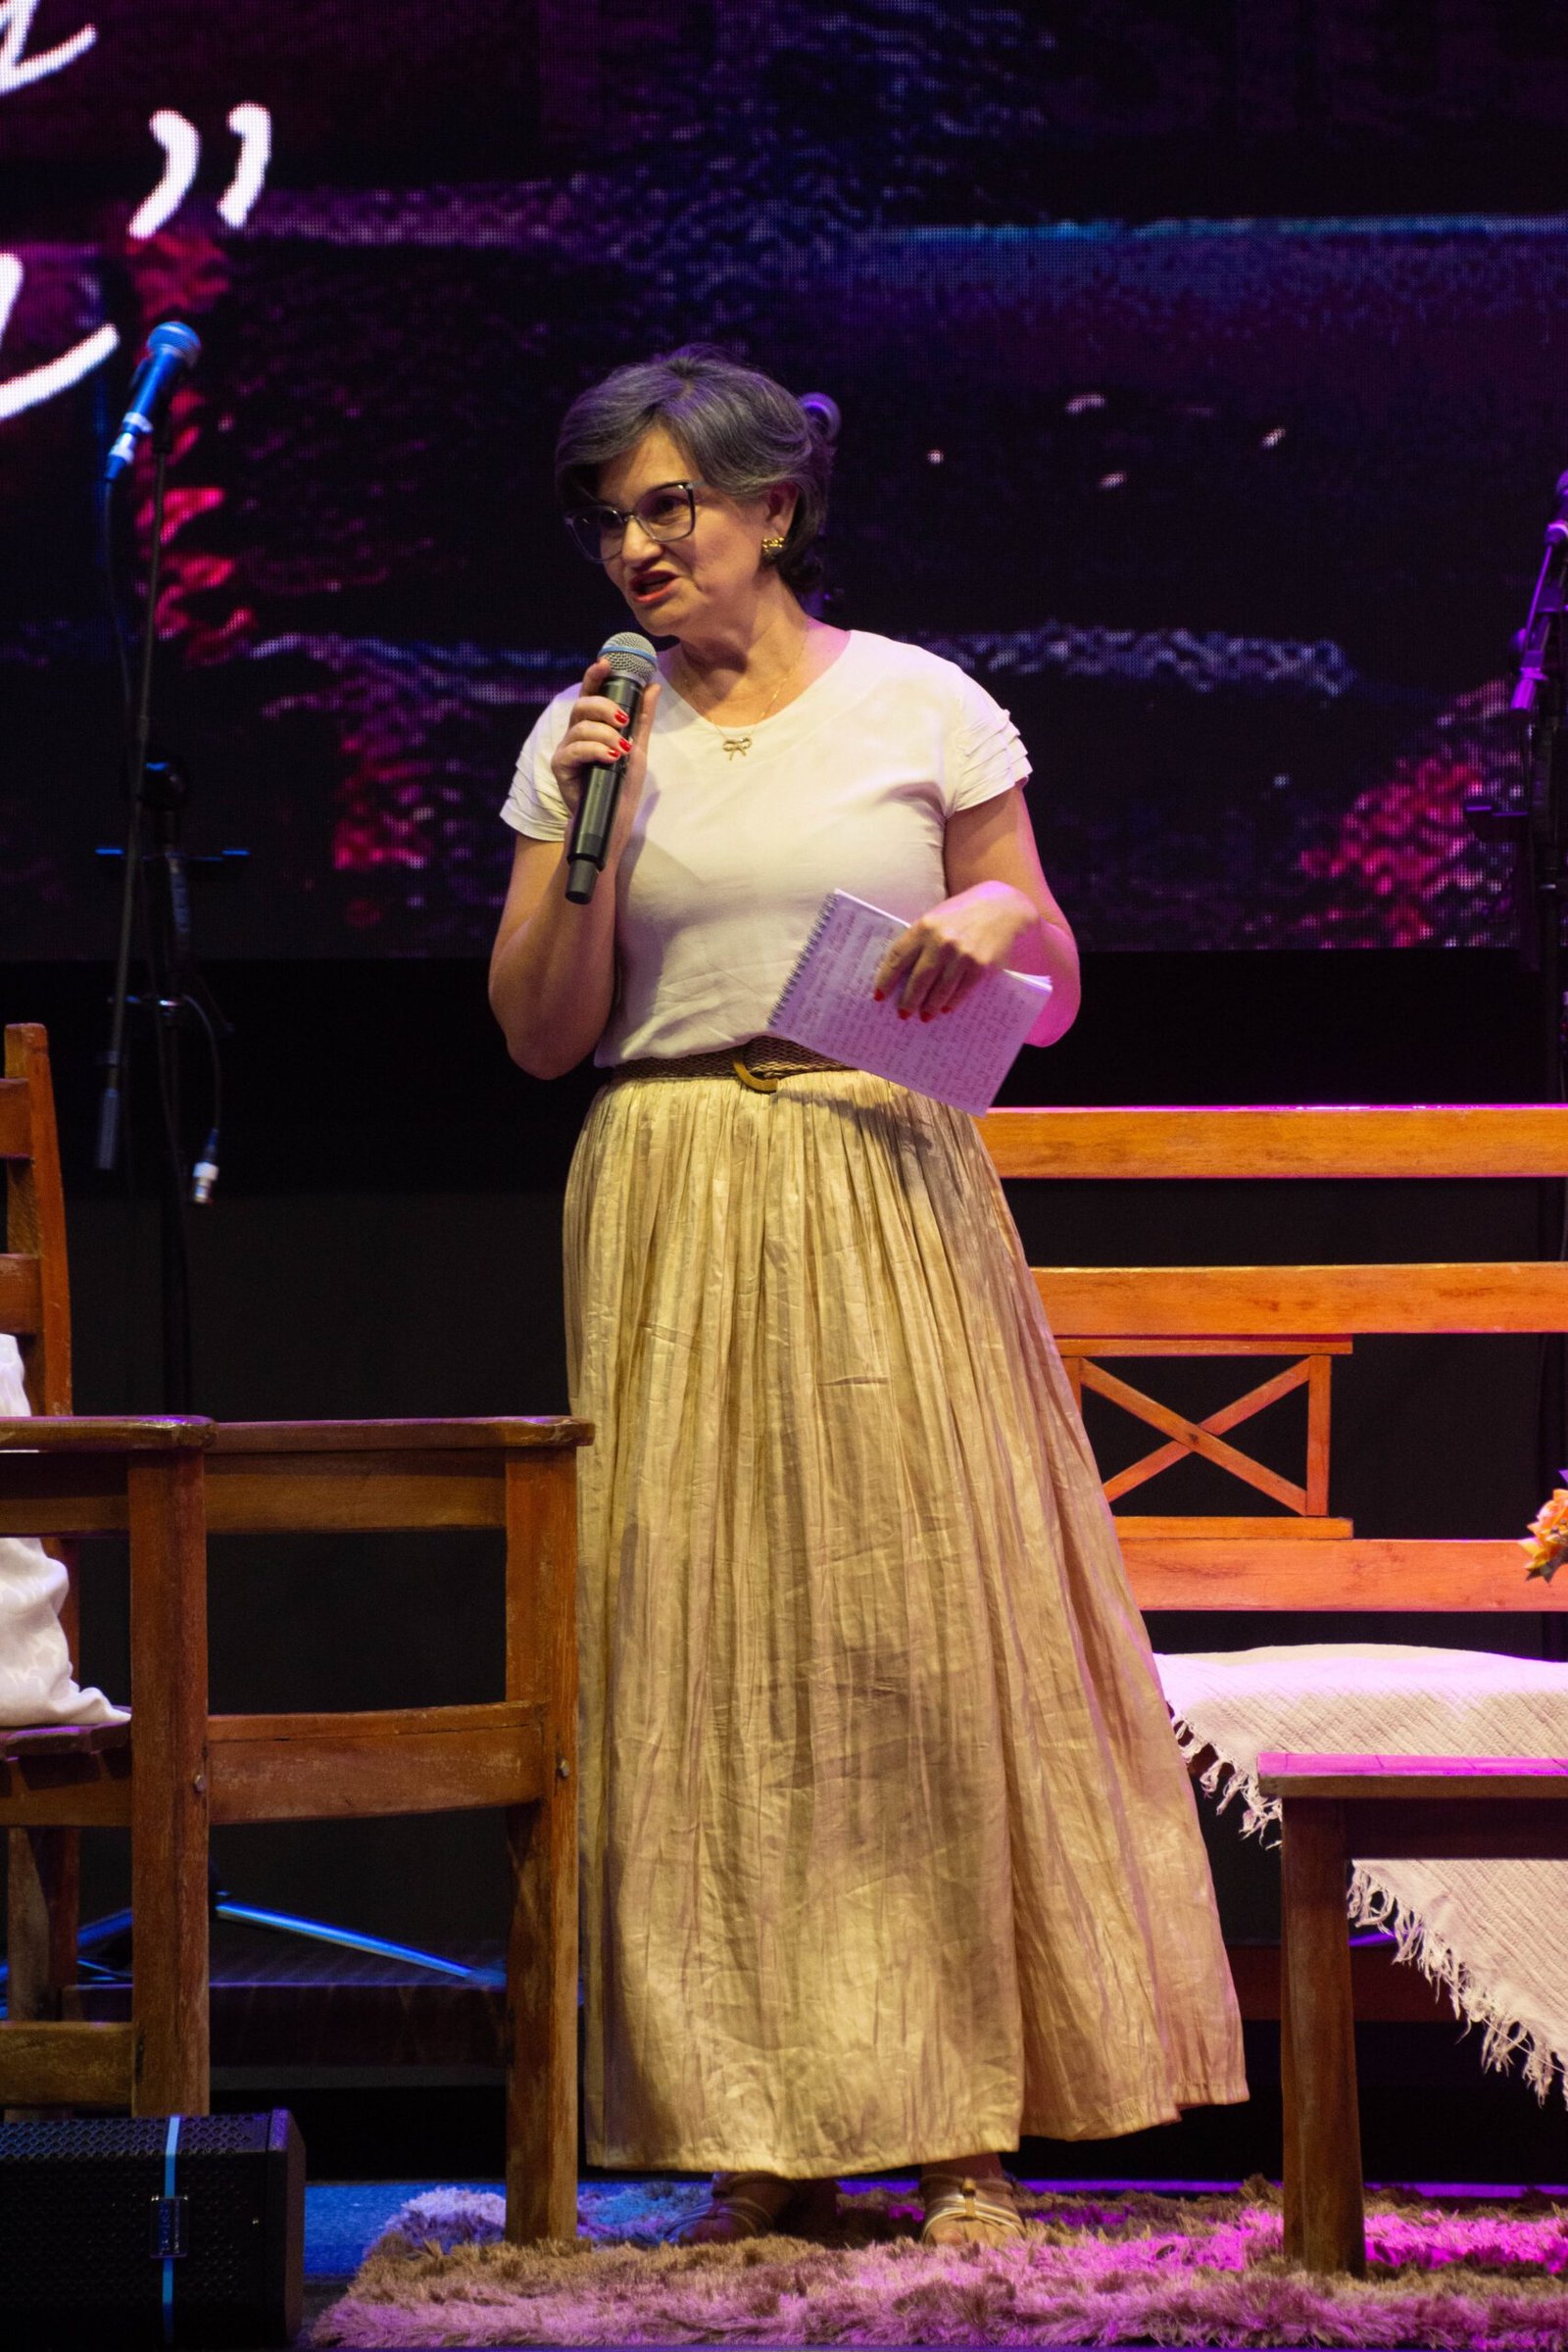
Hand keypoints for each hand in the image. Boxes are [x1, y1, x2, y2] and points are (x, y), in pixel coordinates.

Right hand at [550, 657, 660, 858]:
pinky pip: (575, 750)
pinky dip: (596, 750)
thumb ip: (642, 719)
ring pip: (580, 727)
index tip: (607, 663)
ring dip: (605, 734)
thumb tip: (653, 686)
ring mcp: (566, 752)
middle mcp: (576, 736)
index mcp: (593, 728)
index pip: (590, 695)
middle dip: (604, 707)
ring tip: (622, 750)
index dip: (595, 677)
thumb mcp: (638, 750)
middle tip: (623, 721)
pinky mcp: (561, 769)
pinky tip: (611, 757)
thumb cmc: (622, 789)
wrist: (612, 825)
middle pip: (582, 706)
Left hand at [872, 882, 1040, 1019]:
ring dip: (930, 1006)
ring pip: (940, 990)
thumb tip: (901, 972)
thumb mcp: (937, 918)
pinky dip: (951, 1002)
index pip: (897, 958)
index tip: (879, 995)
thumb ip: (920, 940)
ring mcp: (962, 955)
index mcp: (925, 927)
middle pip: (918, 979)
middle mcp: (942, 941)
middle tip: (903, 1014)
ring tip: (925, 1015)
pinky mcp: (981, 966)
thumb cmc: (963, 914)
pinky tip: (945, 1008)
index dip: (886, 979)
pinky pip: (961, 991)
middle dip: (908, 1000)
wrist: (1003, 907)